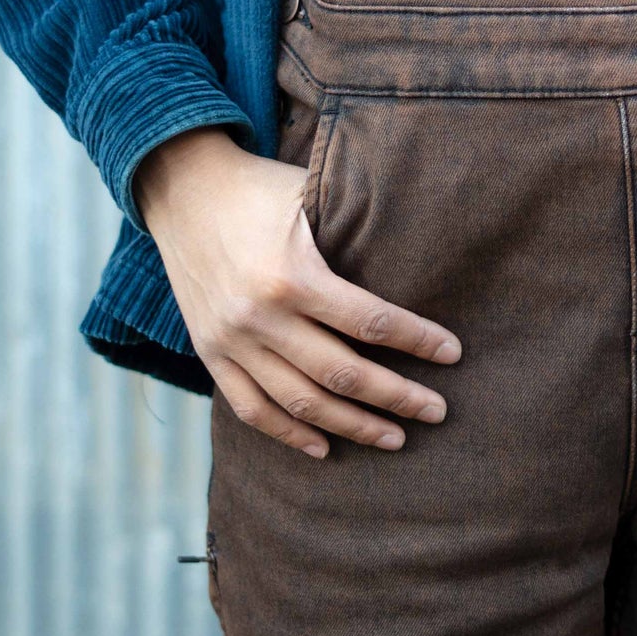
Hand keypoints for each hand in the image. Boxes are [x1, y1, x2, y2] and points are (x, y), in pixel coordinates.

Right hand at [133, 126, 460, 457]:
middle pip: (342, 374)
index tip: (453, 353)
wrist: (183, 189)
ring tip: (395, 438)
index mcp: (292, 276)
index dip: (417, 341)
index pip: (370, 323)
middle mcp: (260, 317)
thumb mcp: (311, 195)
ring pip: (300, 402)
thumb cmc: (261, 187)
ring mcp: (231, 342)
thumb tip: (422, 249)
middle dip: (397, 397)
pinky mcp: (210, 353)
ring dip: (353, 426)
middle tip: (438, 411)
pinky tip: (325, 447)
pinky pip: (252, 409)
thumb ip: (355, 228)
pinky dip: (290, 433)